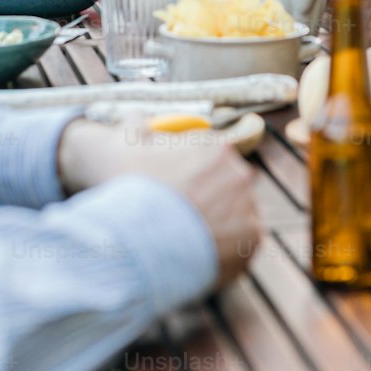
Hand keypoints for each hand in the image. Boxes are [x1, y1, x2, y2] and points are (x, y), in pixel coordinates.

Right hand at [58, 120, 259, 286]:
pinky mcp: (252, 238)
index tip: (178, 190)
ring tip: (192, 239)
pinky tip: (202, 253)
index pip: (212, 157)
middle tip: (184, 216)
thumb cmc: (127, 188)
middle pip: (229, 184)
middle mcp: (238, 172)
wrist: (136, 238)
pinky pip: (244, 242)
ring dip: (222, 222)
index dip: (193, 175)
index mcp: (214, 146)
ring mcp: (248, 205)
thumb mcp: (119, 144)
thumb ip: (132, 124)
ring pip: (239, 213)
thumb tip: (137, 117)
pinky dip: (228, 248)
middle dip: (212, 197)